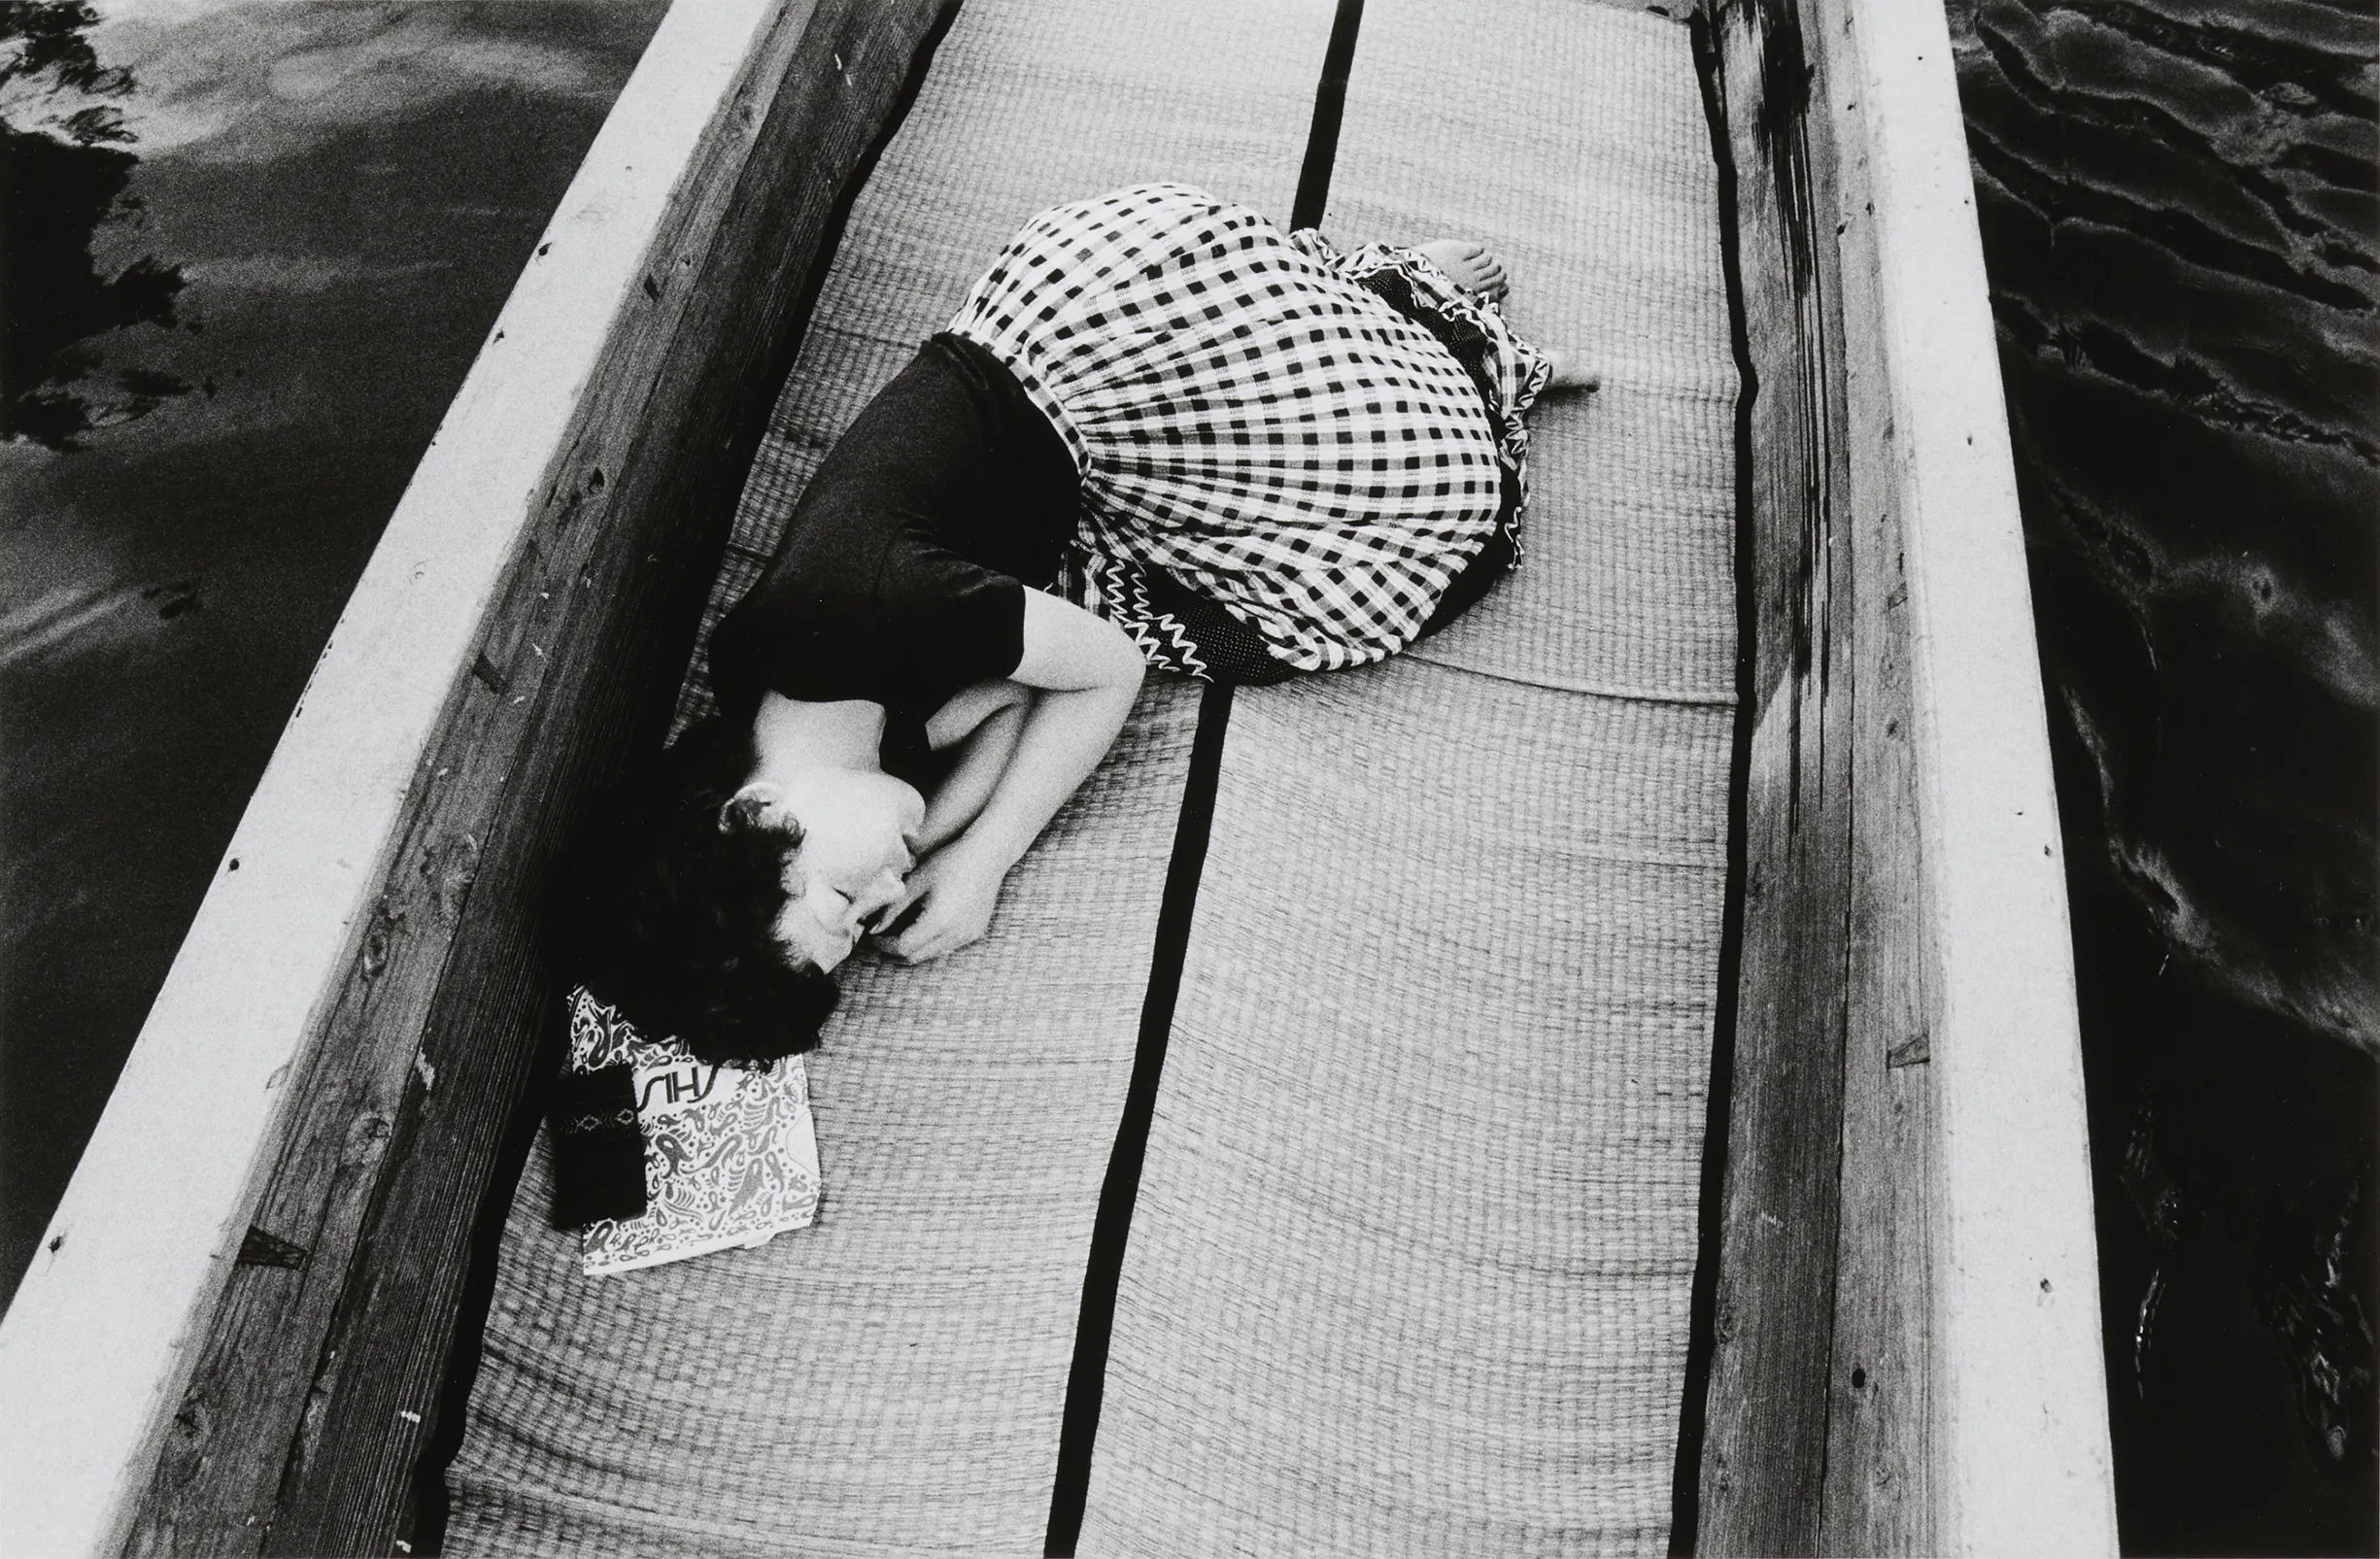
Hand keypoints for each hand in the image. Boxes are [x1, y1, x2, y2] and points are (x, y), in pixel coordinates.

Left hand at [871, 840, 1009, 962]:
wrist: (988, 855)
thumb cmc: (949, 862)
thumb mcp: (916, 882)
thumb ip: (893, 908)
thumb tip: (874, 929)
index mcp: (938, 921)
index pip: (904, 947)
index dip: (884, 945)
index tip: (874, 935)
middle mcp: (955, 934)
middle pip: (916, 957)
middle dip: (896, 950)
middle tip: (884, 935)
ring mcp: (968, 936)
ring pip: (932, 954)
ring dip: (915, 947)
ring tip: (903, 929)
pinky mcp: (975, 933)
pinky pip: (948, 946)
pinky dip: (933, 942)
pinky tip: (927, 924)